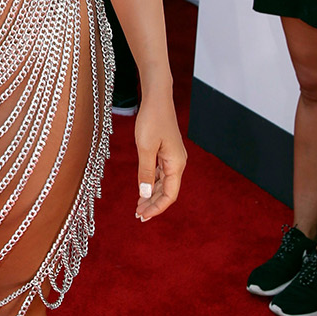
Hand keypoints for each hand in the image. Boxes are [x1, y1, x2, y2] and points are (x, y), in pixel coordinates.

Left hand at [133, 91, 184, 220]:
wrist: (157, 99)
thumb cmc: (151, 121)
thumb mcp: (145, 148)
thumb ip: (145, 172)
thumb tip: (144, 194)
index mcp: (176, 164)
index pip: (169, 195)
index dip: (157, 208)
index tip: (143, 216)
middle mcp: (178, 163)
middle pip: (167, 191)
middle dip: (153, 204)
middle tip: (138, 216)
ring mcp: (172, 158)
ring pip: (163, 183)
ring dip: (151, 195)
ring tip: (138, 206)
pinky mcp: (166, 152)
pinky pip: (160, 173)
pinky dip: (151, 183)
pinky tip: (142, 189)